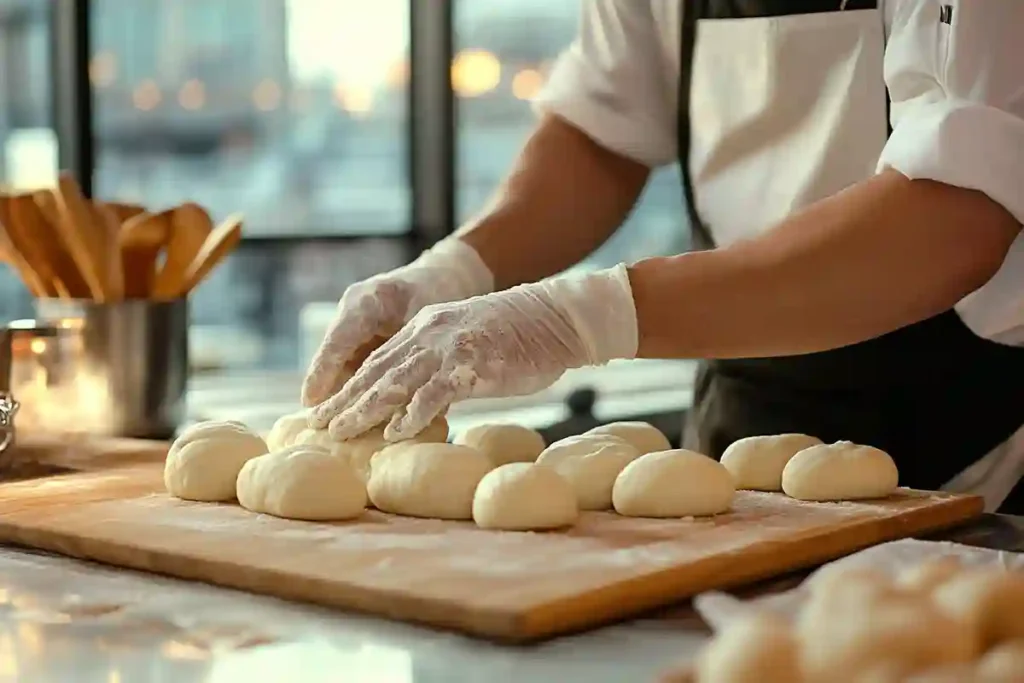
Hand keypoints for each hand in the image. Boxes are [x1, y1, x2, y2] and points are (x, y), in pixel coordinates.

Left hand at [310, 264, 638, 441]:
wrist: (557, 318)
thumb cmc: (520, 338)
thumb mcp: (469, 343)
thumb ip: (442, 365)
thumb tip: (421, 399)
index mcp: (426, 328)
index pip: (377, 360)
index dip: (349, 385)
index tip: (326, 408)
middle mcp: (429, 333)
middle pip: (376, 371)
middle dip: (344, 400)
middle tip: (316, 426)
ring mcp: (449, 348)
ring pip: (395, 381)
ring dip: (365, 408)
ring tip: (340, 433)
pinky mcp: (471, 364)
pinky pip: (435, 392)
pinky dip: (413, 413)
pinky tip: (395, 432)